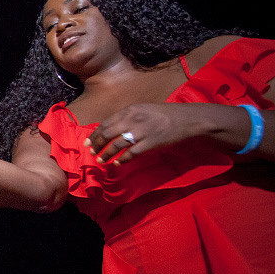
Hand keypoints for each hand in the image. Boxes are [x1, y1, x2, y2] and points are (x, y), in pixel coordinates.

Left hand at [84, 103, 207, 163]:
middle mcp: (132, 119)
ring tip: (100, 161)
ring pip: (116, 145)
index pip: (105, 123)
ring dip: (106, 154)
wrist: (187, 119)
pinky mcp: (150, 143)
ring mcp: (141, 131)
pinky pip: (131, 153)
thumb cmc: (165, 114)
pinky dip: (121, 160)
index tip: (87, 142)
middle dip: (96, 145)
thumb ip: (127, 117)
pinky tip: (117, 164)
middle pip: (107, 134)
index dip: (94, 134)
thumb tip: (111, 128)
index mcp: (129, 110)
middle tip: (91, 152)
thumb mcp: (143, 109)